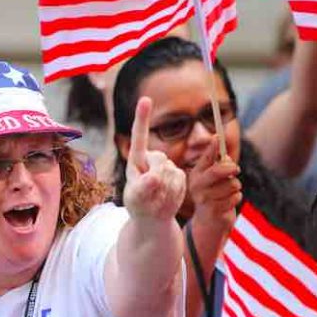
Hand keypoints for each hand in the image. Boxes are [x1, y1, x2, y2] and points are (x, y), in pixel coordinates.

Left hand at [122, 97, 186, 223]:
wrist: (154, 217)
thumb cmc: (139, 207)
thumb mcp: (136, 199)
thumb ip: (142, 188)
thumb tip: (154, 177)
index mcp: (137, 160)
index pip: (139, 136)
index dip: (142, 117)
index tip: (145, 99)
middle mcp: (152, 159)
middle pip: (160, 162)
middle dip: (156, 181)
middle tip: (150, 197)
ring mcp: (167, 166)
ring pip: (171, 174)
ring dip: (164, 191)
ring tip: (156, 200)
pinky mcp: (179, 175)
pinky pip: (180, 182)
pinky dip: (174, 194)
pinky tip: (167, 199)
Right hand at [188, 137, 240, 235]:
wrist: (208, 223)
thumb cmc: (214, 196)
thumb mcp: (215, 180)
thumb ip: (220, 165)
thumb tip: (226, 156)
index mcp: (197, 174)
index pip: (205, 158)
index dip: (212, 147)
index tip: (218, 137)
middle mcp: (197, 186)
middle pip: (217, 171)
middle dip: (230, 168)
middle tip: (236, 169)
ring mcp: (204, 199)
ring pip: (231, 185)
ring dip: (236, 188)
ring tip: (230, 192)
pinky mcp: (214, 210)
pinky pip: (235, 197)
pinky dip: (236, 199)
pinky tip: (228, 203)